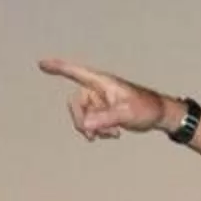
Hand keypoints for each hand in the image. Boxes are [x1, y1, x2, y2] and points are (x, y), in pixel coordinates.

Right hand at [38, 57, 173, 139]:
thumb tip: (85, 126)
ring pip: (84, 117)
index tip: (41, 64)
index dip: (58, 68)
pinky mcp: (104, 112)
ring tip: (113, 134)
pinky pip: (92, 123)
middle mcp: (98, 89)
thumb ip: (104, 118)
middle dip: (82, 121)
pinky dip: (99, 131)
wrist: (159, 115)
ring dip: (94, 129)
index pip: (76, 72)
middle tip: (92, 136)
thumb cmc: (146, 108)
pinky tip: (114, 134)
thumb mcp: (126, 113)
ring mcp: (100, 101)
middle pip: (75, 104)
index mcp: (102, 82)